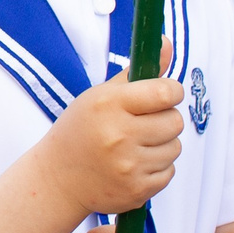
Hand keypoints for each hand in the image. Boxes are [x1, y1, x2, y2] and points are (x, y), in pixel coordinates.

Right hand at [38, 52, 182, 218]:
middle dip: (165, 119)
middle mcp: (119, 135)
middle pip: (175, 121)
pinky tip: (133, 165)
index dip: (172, 92)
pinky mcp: (137, 190)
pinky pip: (169, 172)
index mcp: (109, 105)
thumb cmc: (82, 130)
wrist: (58, 179)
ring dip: (161, 145)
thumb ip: (138, 72)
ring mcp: (129, 166)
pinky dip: (156, 168)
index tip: (164, 95)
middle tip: (143, 123)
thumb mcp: (101, 95)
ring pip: (174, 148)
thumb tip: (167, 42)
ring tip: (135, 146)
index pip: (165, 93)